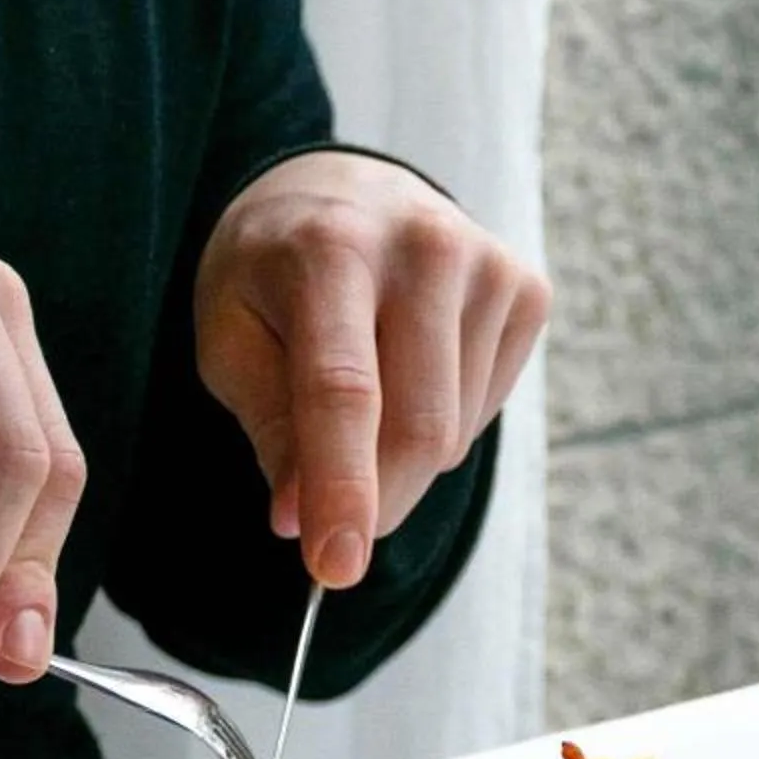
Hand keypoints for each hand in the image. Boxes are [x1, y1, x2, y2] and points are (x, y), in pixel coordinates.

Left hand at [193, 152, 548, 586]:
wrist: (343, 191)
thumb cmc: (275, 274)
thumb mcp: (232, 338)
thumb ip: (270, 429)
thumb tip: (304, 521)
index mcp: (329, 248)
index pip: (344, 391)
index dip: (342, 487)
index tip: (334, 567)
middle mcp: (421, 244)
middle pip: (416, 426)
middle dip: (376, 499)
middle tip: (335, 527)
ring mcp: (485, 263)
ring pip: (454, 432)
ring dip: (403, 457)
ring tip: (366, 398)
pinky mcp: (526, 288)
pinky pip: (487, 412)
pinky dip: (443, 425)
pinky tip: (412, 372)